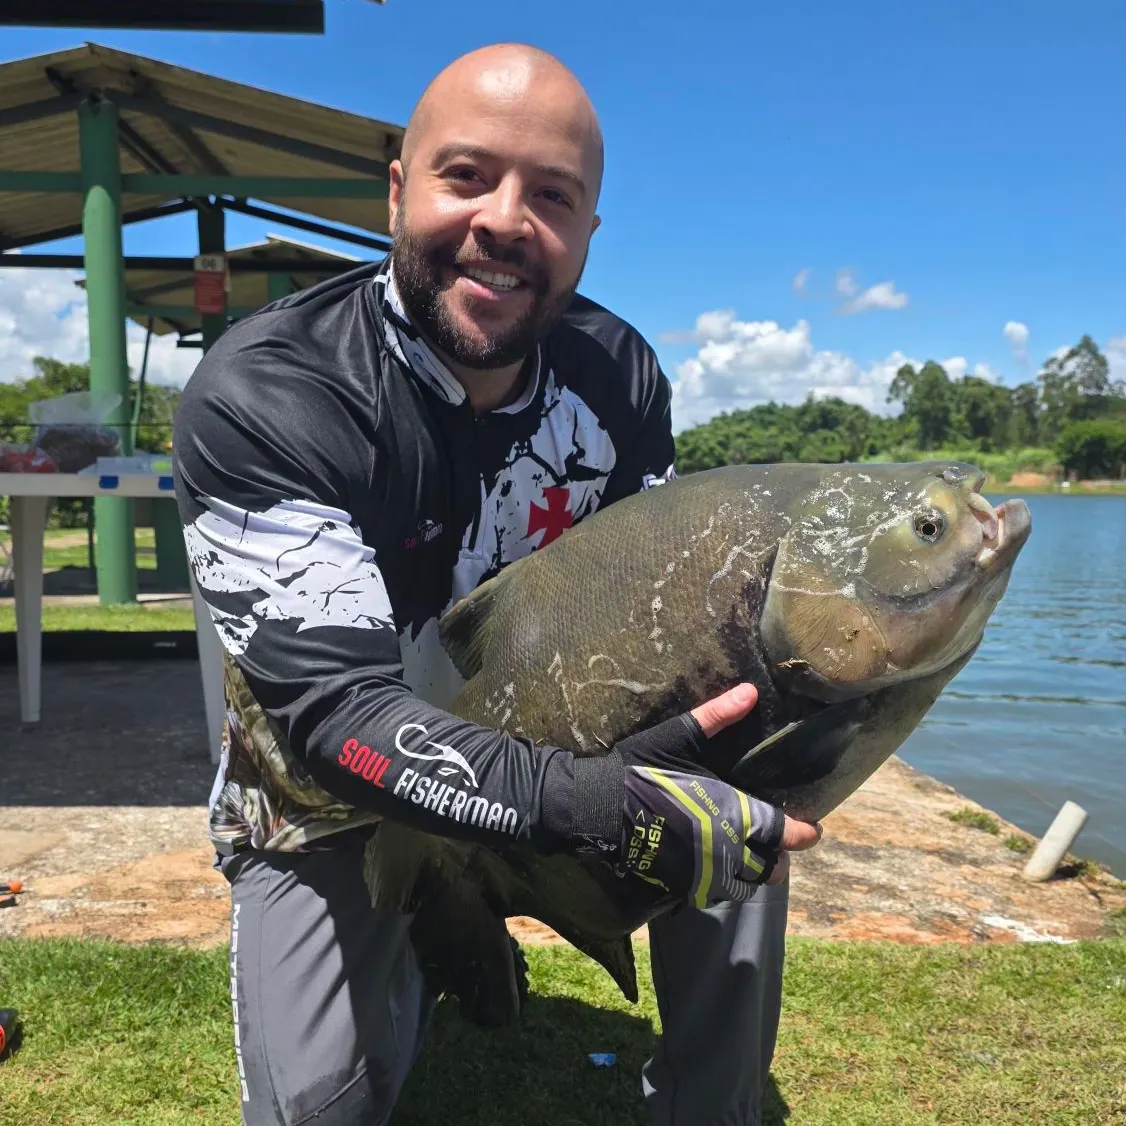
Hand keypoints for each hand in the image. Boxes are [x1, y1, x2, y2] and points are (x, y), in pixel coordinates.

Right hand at [568, 682, 821, 907]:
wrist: (598, 808)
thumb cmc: (640, 770)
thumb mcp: (678, 736)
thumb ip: (717, 716)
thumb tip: (750, 691)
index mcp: (733, 814)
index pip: (784, 832)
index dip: (803, 833)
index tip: (812, 828)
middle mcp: (726, 850)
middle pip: (772, 868)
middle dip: (779, 856)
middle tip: (775, 840)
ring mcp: (704, 873)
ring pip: (746, 886)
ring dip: (753, 872)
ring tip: (748, 855)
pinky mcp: (682, 885)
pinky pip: (716, 894)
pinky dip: (724, 882)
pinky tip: (716, 865)